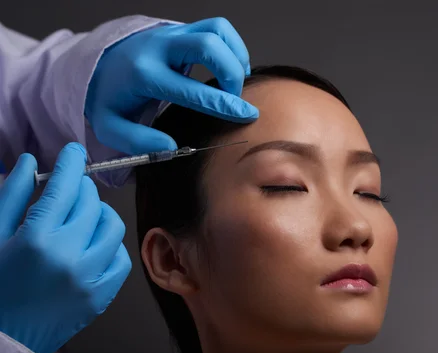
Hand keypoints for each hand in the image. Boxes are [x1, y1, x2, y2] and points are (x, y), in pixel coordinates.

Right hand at [0, 143, 130, 352]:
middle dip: (82, 188)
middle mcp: (68, 257)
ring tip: (82, 216)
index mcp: (36, 240)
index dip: (71, 164)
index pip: (65, 188)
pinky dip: (110, 246)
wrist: (1, 340)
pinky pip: (121, 259)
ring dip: (99, 213)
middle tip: (70, 189)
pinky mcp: (100, 298)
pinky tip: (92, 244)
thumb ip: (10, 197)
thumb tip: (30, 163)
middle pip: (91, 204)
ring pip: (112, 227)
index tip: (74, 152)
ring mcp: (89, 279)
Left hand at [85, 17, 258, 155]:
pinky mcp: (181, 29)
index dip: (224, 104)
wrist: (98, 66)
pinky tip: (227, 68)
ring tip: (235, 81)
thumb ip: (138, 142)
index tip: (246, 115)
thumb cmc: (108, 98)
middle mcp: (159, 47)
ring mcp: (171, 33)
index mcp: (143, 74)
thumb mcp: (110, 128)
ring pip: (217, 30)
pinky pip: (216, 28)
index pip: (193, 89)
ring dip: (236, 55)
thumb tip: (171, 147)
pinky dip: (231, 47)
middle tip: (235, 98)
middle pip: (209, 45)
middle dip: (232, 73)